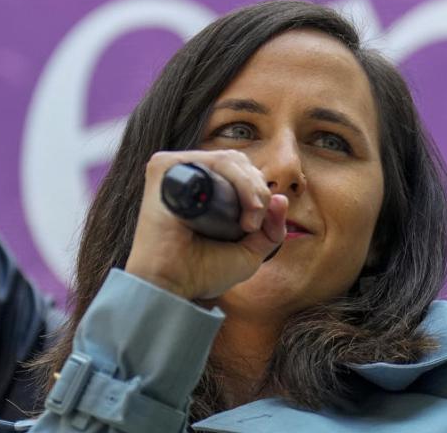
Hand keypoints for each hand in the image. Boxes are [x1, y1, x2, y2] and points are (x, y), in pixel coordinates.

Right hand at [124, 150, 287, 300]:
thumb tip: (282, 198)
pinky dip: (235, 178)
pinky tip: (241, 208)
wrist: (172, 287)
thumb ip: (271, 229)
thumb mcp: (249, 252)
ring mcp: (176, 170)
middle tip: (253, 225)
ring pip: (228, 160)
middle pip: (238, 162)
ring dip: (251, 188)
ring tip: (249, 222)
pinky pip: (209, 161)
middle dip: (258, 190)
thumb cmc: (202, 272)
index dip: (259, 191)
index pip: (241, 171)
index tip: (259, 224)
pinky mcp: (163, 169)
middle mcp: (191, 176)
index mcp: (206, 189)